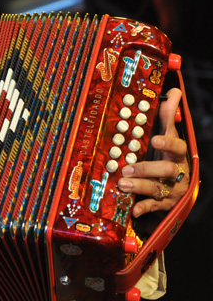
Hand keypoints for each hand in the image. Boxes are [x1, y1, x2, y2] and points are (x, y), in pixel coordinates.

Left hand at [117, 88, 188, 216]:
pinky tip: (133, 209)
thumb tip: (174, 91)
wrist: (177, 186)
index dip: (167, 143)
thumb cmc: (168, 156)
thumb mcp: (168, 137)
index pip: (177, 147)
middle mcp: (176, 173)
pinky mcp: (163, 204)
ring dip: (140, 186)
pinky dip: (143, 207)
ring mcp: (171, 190)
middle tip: (127, 168)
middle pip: (166, 170)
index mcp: (177, 155)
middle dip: (146, 168)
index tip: (155, 139)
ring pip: (157, 188)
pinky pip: (153, 207)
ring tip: (123, 183)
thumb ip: (168, 115)